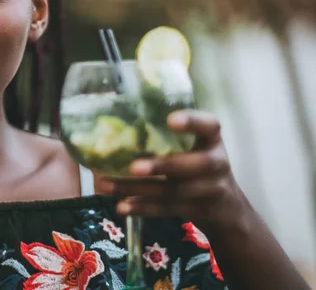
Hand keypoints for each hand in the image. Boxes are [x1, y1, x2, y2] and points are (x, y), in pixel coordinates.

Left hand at [97, 110, 249, 232]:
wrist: (224, 205)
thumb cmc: (195, 161)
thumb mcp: (192, 144)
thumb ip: (164, 136)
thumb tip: (110, 134)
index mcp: (212, 138)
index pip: (209, 126)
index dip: (192, 122)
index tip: (170, 120)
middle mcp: (216, 163)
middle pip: (194, 165)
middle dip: (163, 167)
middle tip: (133, 167)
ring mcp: (209, 190)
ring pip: (172, 191)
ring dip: (137, 189)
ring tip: (107, 186)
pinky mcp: (196, 211)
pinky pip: (167, 209)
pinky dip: (142, 208)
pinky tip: (122, 206)